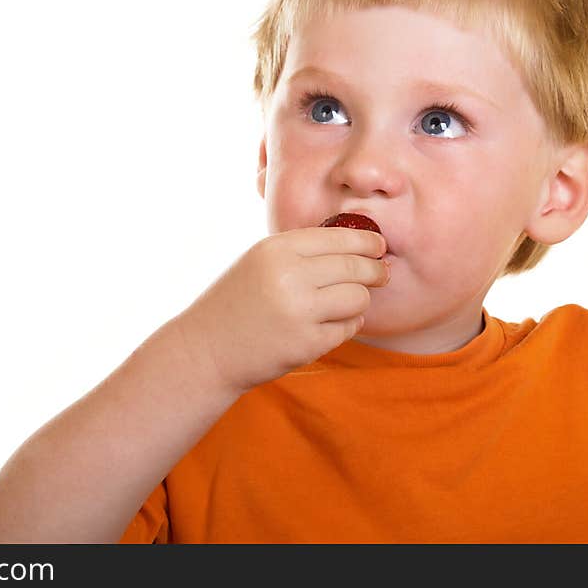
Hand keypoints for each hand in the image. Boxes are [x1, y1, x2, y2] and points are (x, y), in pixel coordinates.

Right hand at [174, 226, 389, 394]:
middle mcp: (288, 276)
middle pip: (356, 267)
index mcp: (276, 250)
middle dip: (375, 270)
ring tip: (345, 303)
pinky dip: (345, 326)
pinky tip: (328, 325)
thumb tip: (357, 244)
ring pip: (358, 298)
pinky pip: (348, 328)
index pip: (340, 237)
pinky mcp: (306, 344)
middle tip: (382, 274)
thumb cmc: (235, 302)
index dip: (367, 241)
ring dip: (359, 301)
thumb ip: (300, 251)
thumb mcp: (258, 261)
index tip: (378, 246)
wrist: (206, 349)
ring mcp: (299, 312)